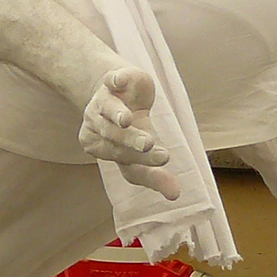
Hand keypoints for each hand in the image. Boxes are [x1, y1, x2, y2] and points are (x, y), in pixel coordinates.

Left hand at [78, 67, 178, 198]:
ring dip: (117, 115)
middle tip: (149, 145)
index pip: (126, 163)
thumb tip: (175, 196)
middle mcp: (101, 127)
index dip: (144, 168)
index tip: (165, 164)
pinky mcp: (111, 81)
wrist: (112, 89)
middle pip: (114, 137)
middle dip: (131, 142)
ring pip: (107, 110)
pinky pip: (110, 80)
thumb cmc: (132, 125)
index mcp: (111, 148)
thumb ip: (154, 173)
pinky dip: (115, 80)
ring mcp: (103, 103)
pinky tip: (118, 81)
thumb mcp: (144, 149)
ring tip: (127, 120)